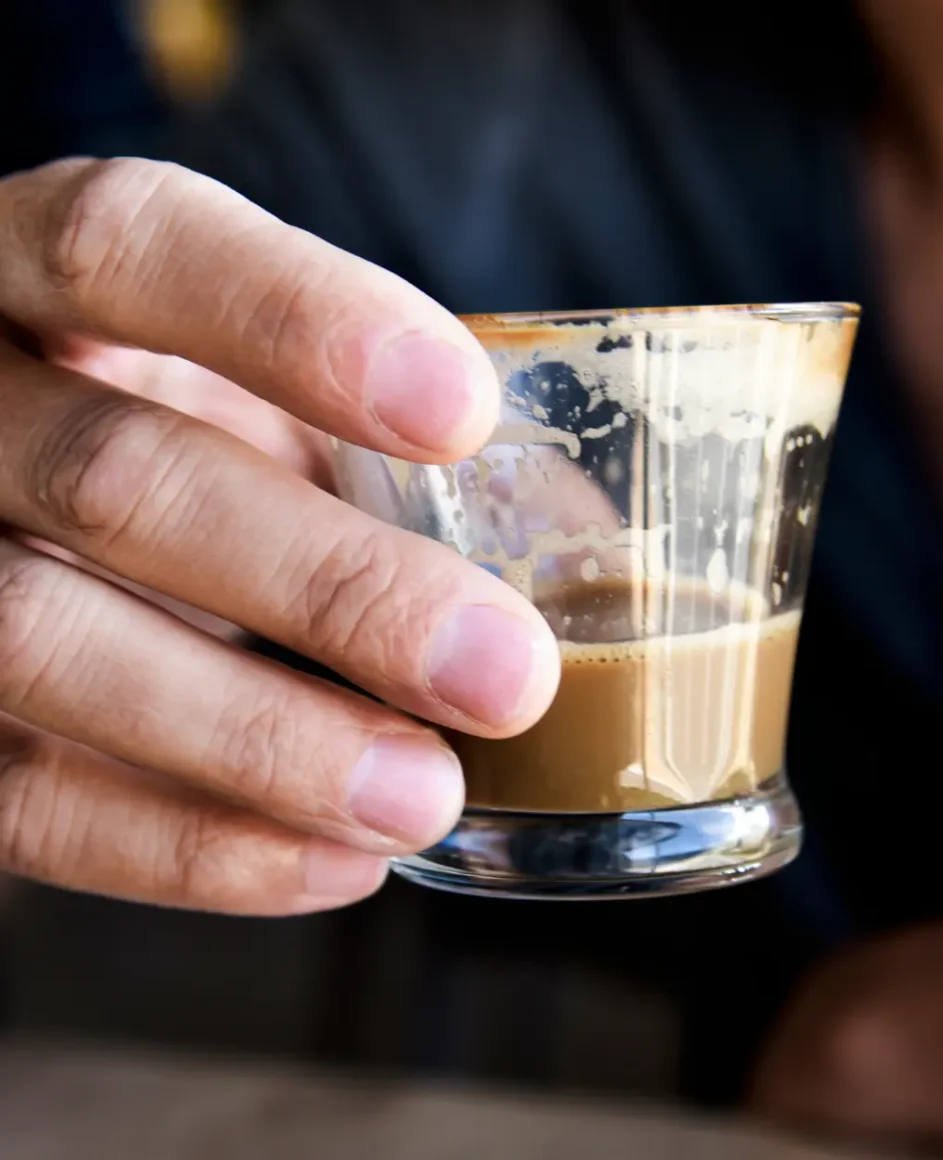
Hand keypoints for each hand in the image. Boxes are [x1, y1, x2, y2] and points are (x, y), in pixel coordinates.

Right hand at [0, 158, 559, 915]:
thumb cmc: (164, 428)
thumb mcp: (244, 389)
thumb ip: (374, 436)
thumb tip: (582, 547)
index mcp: (36, 276)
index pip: (134, 247)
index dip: (297, 322)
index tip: (463, 414)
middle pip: (118, 477)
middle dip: (331, 587)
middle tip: (504, 677)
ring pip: (48, 644)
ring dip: (262, 740)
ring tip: (424, 797)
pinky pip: (26, 801)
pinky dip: (187, 847)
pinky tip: (334, 863)